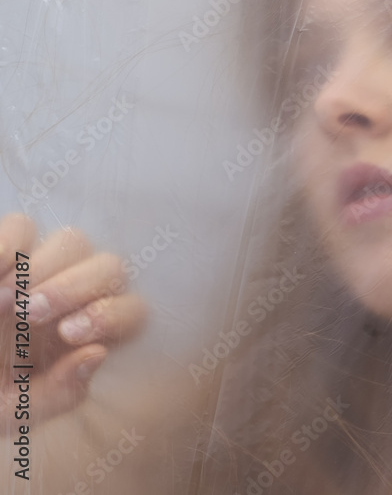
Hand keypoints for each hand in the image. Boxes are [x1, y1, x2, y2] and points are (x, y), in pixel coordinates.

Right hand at [0, 213, 147, 428]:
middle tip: (30, 313)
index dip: (111, 316)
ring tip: (5, 299)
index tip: (70, 334)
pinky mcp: (7, 250)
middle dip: (74, 287)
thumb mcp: (17, 411)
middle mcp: (77, 296)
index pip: (133, 311)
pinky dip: (7, 244)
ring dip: (42, 267)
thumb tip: (96, 354)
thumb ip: (57, 394)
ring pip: (73, 241)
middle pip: (110, 267)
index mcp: (91, 334)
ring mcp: (42, 269)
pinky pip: (22, 226)